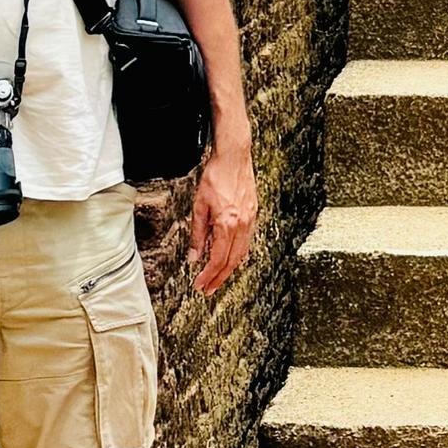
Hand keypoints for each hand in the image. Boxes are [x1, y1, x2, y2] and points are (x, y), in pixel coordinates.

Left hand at [189, 147, 258, 295]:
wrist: (234, 156)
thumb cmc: (215, 176)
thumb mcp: (199, 206)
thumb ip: (197, 234)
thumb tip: (193, 257)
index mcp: (227, 223)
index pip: (217, 259)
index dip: (208, 276)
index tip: (199, 285)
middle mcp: (242, 224)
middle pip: (231, 261)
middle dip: (219, 279)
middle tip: (207, 290)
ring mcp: (250, 219)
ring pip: (241, 253)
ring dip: (229, 269)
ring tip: (217, 279)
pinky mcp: (254, 214)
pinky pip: (247, 241)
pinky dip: (237, 254)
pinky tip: (230, 257)